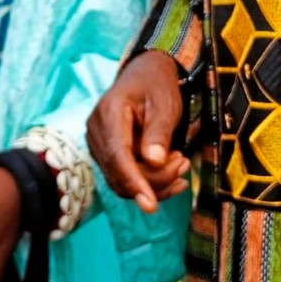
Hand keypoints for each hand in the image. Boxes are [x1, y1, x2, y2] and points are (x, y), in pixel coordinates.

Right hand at [86, 50, 190, 213]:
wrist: (144, 75)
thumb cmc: (156, 86)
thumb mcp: (165, 104)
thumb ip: (159, 132)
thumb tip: (154, 162)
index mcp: (109, 113)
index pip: (118, 155)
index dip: (134, 182)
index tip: (151, 206)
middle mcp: (96, 131)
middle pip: (120, 173)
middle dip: (155, 179)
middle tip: (184, 163)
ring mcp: (98, 144)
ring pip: (122, 181)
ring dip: (155, 182)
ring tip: (181, 164)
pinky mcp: (106, 154)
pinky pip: (124, 177)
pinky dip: (149, 181)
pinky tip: (171, 175)